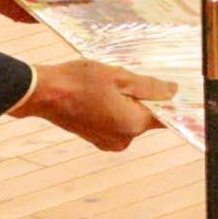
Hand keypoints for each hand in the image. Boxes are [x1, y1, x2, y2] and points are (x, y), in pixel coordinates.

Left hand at [0, 0, 95, 23]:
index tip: (104, 5)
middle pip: (65, 5)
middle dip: (79, 11)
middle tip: (99, 20)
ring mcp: (31, 4)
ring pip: (52, 14)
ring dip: (65, 17)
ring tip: (85, 23)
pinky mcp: (18, 15)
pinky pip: (36, 20)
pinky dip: (46, 21)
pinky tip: (61, 22)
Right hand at [11, 59, 172, 151]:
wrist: (44, 93)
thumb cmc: (79, 81)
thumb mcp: (119, 76)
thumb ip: (150, 87)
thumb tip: (173, 91)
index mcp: (134, 124)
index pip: (165, 117)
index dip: (169, 102)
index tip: (165, 86)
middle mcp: (124, 139)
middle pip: (146, 116)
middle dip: (140, 97)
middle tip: (123, 77)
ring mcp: (109, 141)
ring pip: (129, 118)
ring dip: (125, 102)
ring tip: (105, 85)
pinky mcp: (96, 139)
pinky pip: (114, 123)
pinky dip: (112, 109)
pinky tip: (97, 94)